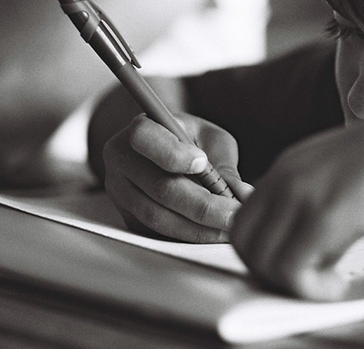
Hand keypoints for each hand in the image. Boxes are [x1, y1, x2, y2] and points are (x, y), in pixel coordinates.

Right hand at [103, 113, 251, 242]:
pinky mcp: (127, 215)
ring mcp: (119, 190)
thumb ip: (224, 164)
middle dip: (203, 206)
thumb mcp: (211, 139)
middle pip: (159, 187)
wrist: (164, 151)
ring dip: (197, 228)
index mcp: (141, 128)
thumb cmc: (192, 140)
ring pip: (157, 216)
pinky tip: (212, 233)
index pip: (145, 139)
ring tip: (228, 228)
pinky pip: (156, 231)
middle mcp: (121, 159)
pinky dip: (187, 235)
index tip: (203, 163)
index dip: (173, 154)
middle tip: (235, 214)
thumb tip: (244, 194)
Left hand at [230, 105, 363, 299]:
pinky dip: (309, 289)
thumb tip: (314, 247)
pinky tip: (338, 283)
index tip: (296, 264)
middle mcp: (286, 177)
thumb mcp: (344, 173)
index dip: (263, 252)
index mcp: (288, 166)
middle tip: (308, 280)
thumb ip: (319, 200)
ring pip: (261, 260)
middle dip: (269, 271)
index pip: (245, 220)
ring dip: (290, 284)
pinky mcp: (326, 215)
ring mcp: (303, 194)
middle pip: (243, 242)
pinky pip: (291, 268)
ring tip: (328, 283)